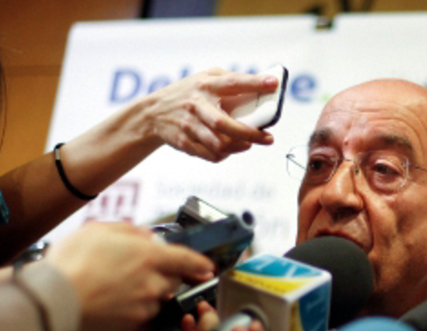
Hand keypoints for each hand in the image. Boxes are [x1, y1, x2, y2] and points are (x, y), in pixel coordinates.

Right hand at [44, 222, 213, 330]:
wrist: (52, 304)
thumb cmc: (70, 264)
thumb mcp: (98, 231)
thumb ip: (128, 231)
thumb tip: (145, 237)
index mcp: (148, 257)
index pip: (187, 259)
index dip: (200, 263)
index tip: (207, 267)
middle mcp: (152, 284)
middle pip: (173, 282)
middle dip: (166, 277)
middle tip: (143, 273)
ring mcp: (144, 310)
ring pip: (157, 301)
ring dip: (147, 295)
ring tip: (118, 290)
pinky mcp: (131, 330)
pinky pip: (141, 320)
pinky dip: (133, 313)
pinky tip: (113, 307)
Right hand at [127, 68, 276, 161]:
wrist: (153, 113)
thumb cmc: (188, 93)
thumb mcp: (205, 79)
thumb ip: (230, 81)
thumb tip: (263, 85)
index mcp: (205, 85)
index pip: (232, 83)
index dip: (253, 83)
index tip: (273, 83)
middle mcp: (196, 105)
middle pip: (224, 123)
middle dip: (249, 133)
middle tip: (267, 138)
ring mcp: (189, 125)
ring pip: (218, 144)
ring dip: (238, 147)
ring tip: (248, 145)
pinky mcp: (183, 142)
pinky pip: (209, 154)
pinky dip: (224, 155)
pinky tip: (230, 150)